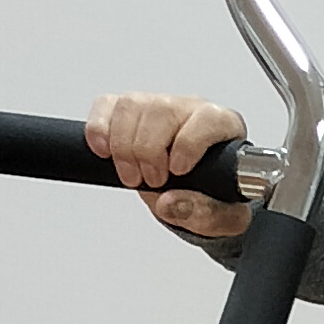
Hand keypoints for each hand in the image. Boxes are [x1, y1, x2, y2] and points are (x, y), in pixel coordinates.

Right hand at [89, 90, 251, 240]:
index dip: (187, 145)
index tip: (177, 171)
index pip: (206, 119)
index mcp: (222, 126)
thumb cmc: (217, 195)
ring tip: (131, 175)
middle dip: (148, 152)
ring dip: (123, 146)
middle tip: (151, 181)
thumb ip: (206, 214)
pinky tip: (103, 152)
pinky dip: (98, 129)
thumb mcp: (225, 218)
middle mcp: (190, 109)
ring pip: (131, 106)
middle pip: (161, 111)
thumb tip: (170, 203)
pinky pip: (106, 105)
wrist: (198, 192)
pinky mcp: (129, 110)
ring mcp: (158, 105)